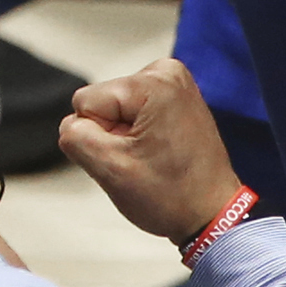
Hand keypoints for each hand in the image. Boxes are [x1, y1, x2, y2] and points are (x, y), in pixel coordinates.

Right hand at [59, 59, 244, 244]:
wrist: (212, 214)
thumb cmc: (171, 196)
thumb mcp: (110, 169)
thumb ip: (75, 136)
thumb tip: (72, 124)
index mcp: (154, 82)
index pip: (85, 102)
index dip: (99, 137)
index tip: (131, 158)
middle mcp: (167, 72)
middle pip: (101, 102)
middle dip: (112, 134)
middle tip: (143, 161)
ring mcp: (175, 82)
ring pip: (115, 108)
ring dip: (125, 136)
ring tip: (153, 158)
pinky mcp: (177, 96)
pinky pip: (133, 111)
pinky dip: (139, 133)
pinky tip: (159, 151)